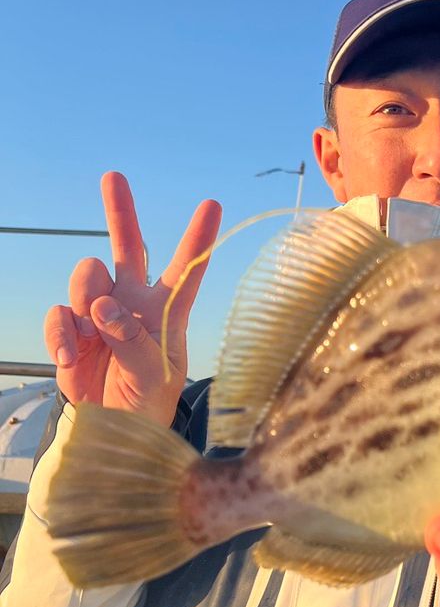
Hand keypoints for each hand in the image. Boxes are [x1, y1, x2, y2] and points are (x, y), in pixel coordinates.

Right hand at [44, 172, 221, 425]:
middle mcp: (134, 303)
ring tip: (94, 332)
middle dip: (120, 211)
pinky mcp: (71, 330)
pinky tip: (70, 358)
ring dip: (87, 297)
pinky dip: (61, 334)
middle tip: (114, 177)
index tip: (212, 205)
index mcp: (167, 312)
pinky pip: (60, 314)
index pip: (186, 271)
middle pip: (128, 247)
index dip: (198, 239)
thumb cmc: (147, 401)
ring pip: (88, 276)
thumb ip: (133, 342)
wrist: (112, 430)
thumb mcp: (154, 377)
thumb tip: (104, 310)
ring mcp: (99, 314)